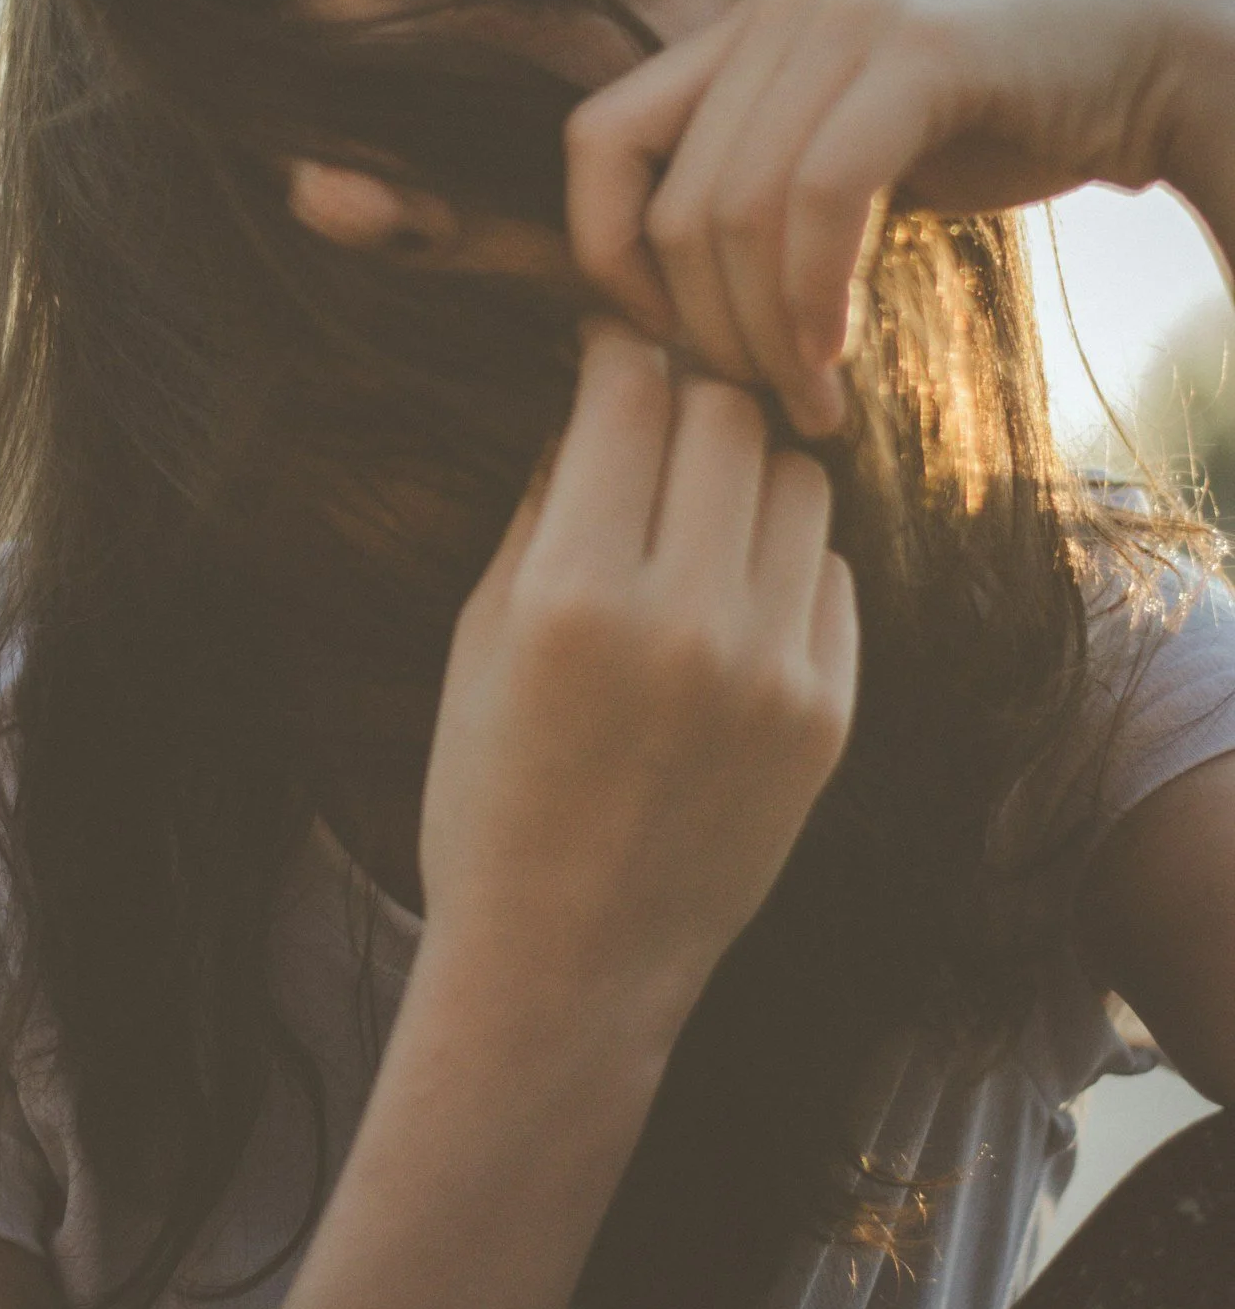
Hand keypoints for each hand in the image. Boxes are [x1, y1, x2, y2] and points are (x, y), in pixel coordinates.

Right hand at [417, 324, 857, 1036]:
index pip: (628, 396)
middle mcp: (684, 618)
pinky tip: (730, 596)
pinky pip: (829, 574)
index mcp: (572, 592)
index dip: (616, 349)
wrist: (568, 962)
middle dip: (687, 396)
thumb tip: (593, 401)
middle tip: (656, 416)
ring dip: (747, 471)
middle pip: (727, 418)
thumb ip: (539, 508)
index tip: (608, 346)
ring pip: (797, 482)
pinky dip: (782, 560)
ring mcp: (773, 668)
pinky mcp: (829, 713)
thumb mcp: (480, 638)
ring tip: (698, 507)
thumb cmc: (491, 796)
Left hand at [563, 0, 1234, 438]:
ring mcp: (842, 21)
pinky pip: (822, 194)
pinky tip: (841, 355)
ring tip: (815, 405)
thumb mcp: (849, 155)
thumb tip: (674, 307)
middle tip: (767, 407)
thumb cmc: (995, 128)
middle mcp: (774, 14)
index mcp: (738, 36)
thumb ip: (764, 193)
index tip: (671, 342)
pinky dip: (815, 293)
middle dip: (709, 333)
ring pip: (740, 210)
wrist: (1146, 61)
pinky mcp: (916, 51)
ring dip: (768, 337)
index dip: (606, 254)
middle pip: (676, 207)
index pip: (595, 142)